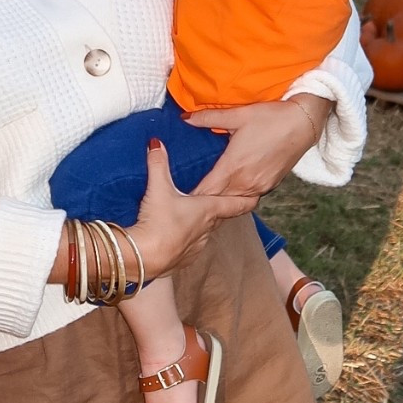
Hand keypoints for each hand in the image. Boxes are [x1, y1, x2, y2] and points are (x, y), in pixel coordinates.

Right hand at [130, 139, 254, 278]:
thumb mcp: (158, 189)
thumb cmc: (158, 223)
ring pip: (206, 232)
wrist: (145, 257)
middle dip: (221, 209)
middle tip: (223, 200)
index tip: (256, 197)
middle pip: (220, 217)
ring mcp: (196, 245)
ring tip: (195, 217)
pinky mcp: (184, 259)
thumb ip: (158, 164)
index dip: (246, 200)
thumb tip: (156, 144)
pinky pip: (191, 246)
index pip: (234, 204)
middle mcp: (206, 228)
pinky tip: (178, 236)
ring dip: (203, 224)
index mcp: (206, 210)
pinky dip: (188, 239)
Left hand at [186, 93, 329, 198]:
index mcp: (233, 167)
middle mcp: (246, 183)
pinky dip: (237, 197)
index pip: (206, 191)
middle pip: (219, 201)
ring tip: (207, 197)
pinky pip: (249, 197)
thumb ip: (209, 118)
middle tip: (187, 200)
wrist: (304, 123)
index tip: (178, 196)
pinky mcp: (271, 186)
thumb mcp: (237, 115)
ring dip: (221, 201)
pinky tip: (231, 189)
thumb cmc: (271, 118)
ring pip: (234, 202)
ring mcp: (260, 187)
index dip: (192, 196)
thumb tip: (186, 118)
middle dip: (204, 202)